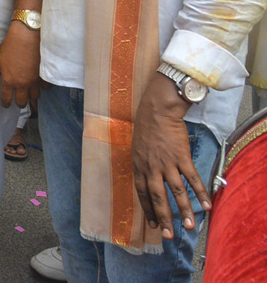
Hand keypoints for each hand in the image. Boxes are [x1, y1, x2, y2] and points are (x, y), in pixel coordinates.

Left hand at [0, 22, 41, 108]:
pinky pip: (46, 87)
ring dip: (32, 98)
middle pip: (22, 102)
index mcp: (9, 81)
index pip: (6, 99)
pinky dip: (43, 88)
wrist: (27, 37)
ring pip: (35, 97)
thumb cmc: (10, 46)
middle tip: (19, 103)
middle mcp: (22, 84)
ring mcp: (34, 81)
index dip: (5, 103)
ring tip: (31, 99)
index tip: (6, 105)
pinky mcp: (44, 75)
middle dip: (20, 104)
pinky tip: (41, 87)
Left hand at [132, 72, 210, 238]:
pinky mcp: (181, 157)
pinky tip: (206, 205)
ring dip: (184, 211)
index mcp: (139, 165)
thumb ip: (143, 163)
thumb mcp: (137, 146)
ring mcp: (167, 163)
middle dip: (163, 218)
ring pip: (176, 192)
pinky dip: (200, 192)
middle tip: (168, 235)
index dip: (147, 209)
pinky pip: (192, 179)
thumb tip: (147, 176)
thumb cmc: (147, 125)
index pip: (142, 193)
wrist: (157, 109)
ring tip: (191, 226)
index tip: (152, 224)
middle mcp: (151, 167)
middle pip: (157, 197)